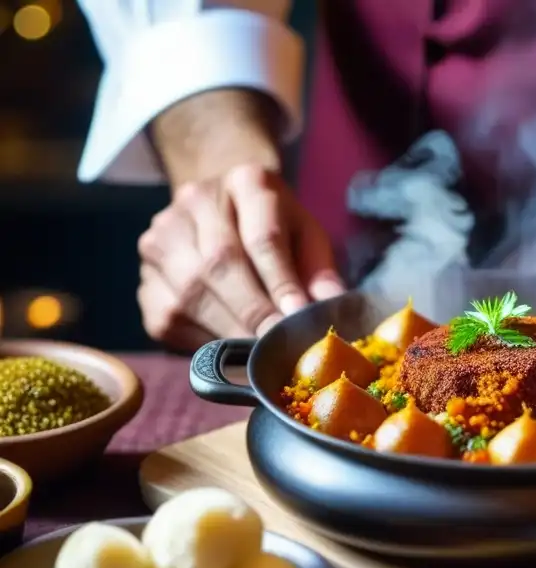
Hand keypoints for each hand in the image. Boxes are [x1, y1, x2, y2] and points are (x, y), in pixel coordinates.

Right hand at [137, 164, 344, 350]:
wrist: (224, 211)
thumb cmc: (277, 230)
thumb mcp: (306, 237)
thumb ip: (319, 272)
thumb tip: (329, 308)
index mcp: (246, 182)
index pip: (263, 237)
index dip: (281, 282)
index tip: (297, 318)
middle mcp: (194, 202)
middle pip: (220, 264)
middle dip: (254, 312)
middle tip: (278, 347)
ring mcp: (161, 237)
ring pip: (189, 294)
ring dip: (227, 331)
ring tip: (258, 357)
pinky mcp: (146, 278)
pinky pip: (167, 319)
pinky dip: (200, 342)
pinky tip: (227, 352)